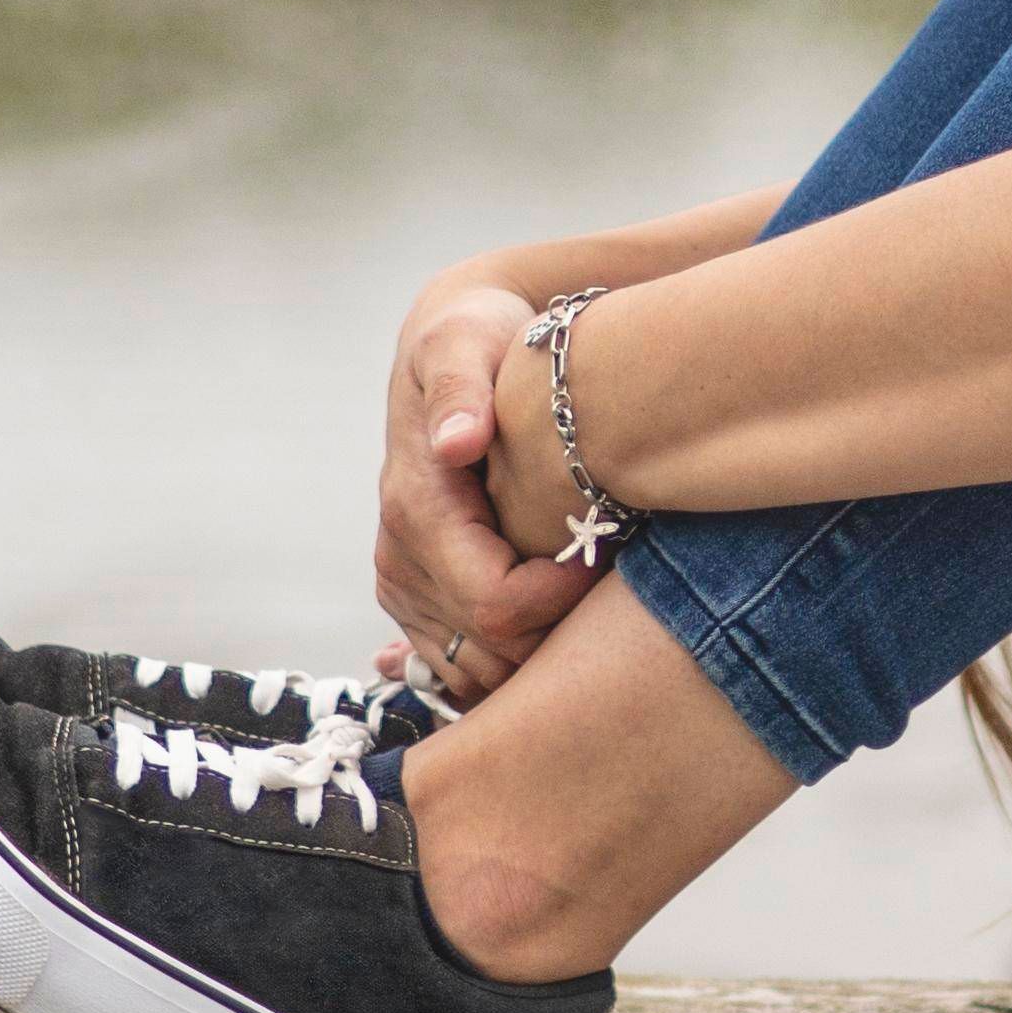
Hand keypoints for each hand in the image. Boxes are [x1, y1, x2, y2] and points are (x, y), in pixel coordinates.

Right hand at [372, 276, 595, 703]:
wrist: (457, 349)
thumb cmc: (475, 339)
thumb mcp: (467, 341)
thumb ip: (463, 389)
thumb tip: (457, 444)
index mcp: (414, 512)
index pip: (494, 604)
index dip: (560, 596)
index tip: (608, 548)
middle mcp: (399, 561)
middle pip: (494, 651)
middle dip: (560, 628)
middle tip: (612, 571)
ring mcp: (405, 590)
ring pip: (481, 673)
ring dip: (541, 653)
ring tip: (590, 590)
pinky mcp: (418, 605)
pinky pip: (468, 671)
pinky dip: (516, 660)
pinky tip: (558, 618)